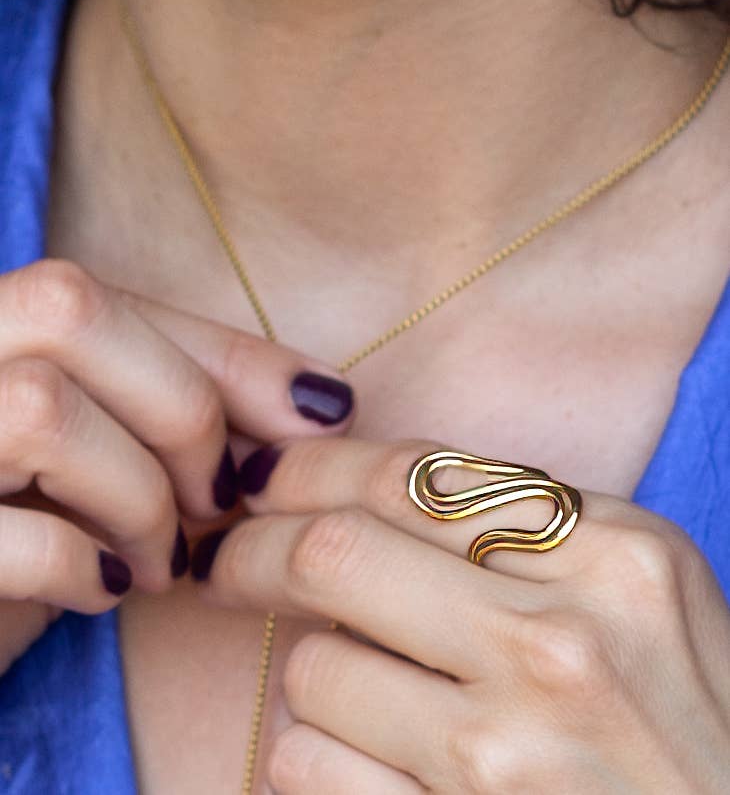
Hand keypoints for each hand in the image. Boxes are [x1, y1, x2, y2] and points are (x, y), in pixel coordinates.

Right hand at [0, 258, 353, 673]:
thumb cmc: (26, 528)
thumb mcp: (98, 453)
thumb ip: (181, 407)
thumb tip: (323, 405)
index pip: (98, 294)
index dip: (221, 349)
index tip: (320, 410)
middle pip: (67, 311)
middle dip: (180, 407)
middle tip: (219, 498)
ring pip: (41, 407)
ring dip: (139, 497)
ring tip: (160, 560)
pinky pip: (10, 535)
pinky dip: (80, 567)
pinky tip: (104, 589)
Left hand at [196, 436, 729, 793]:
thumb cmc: (683, 711)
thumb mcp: (637, 584)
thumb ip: (519, 522)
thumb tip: (360, 486)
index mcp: (611, 555)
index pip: (410, 474)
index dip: (309, 469)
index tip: (265, 481)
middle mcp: (561, 645)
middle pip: (336, 552)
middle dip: (255, 549)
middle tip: (229, 559)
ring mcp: (507, 756)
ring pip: (313, 669)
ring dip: (314, 672)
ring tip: (364, 687)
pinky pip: (309, 769)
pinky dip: (315, 755)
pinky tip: (371, 758)